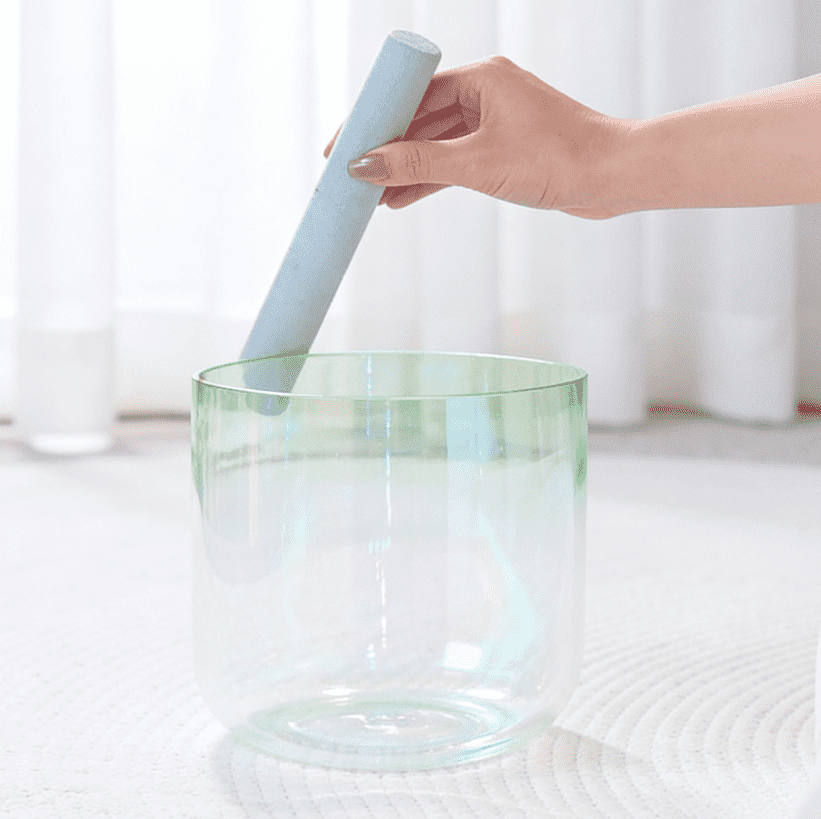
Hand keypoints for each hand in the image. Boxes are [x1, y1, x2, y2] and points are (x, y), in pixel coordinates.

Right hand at [324, 55, 633, 218]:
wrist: (613, 177)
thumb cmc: (558, 159)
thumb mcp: (478, 163)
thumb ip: (418, 163)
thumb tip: (365, 165)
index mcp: (480, 80)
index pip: (409, 95)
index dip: (372, 120)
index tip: (342, 144)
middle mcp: (485, 94)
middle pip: (419, 120)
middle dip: (385, 149)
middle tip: (349, 175)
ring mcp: (495, 122)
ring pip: (436, 145)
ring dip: (405, 169)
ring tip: (370, 196)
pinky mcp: (504, 149)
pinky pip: (455, 162)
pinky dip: (430, 180)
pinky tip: (402, 198)